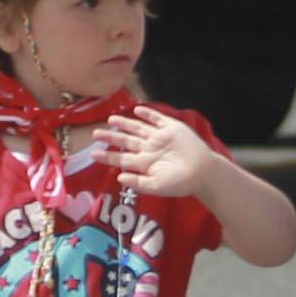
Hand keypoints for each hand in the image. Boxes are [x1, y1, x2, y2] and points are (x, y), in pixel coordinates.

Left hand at [95, 106, 215, 199]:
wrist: (203, 172)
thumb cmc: (180, 183)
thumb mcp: (156, 187)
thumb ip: (137, 183)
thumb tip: (119, 177)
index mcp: (144, 163)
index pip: (122, 158)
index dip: (107, 155)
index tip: (93, 153)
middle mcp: (149, 149)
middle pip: (126, 141)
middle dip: (111, 137)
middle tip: (95, 133)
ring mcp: (160, 137)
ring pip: (138, 128)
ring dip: (125, 123)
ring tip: (111, 119)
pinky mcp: (171, 128)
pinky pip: (157, 118)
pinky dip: (147, 114)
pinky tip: (137, 110)